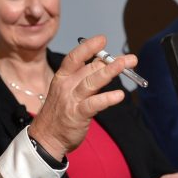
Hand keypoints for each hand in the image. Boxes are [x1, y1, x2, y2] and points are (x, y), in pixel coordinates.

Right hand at [29, 35, 131, 158]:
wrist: (46, 137)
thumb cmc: (60, 112)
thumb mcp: (67, 90)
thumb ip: (83, 78)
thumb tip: (105, 64)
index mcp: (62, 77)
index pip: (75, 57)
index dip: (88, 47)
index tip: (102, 39)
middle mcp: (66, 85)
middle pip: (90, 68)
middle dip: (111, 61)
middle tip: (131, 59)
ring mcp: (71, 100)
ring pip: (92, 82)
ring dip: (110, 72)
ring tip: (126, 65)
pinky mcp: (77, 115)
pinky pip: (94, 104)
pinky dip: (107, 99)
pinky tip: (120, 95)